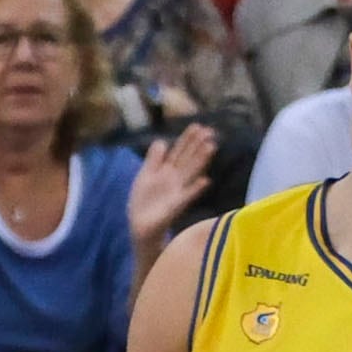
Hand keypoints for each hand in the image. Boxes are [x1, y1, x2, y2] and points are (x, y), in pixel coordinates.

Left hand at [127, 126, 217, 243]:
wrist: (139, 225)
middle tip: (210, 131)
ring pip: (191, 172)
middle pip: (189, 159)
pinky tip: (205, 181)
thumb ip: (153, 159)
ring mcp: (177, 192)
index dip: (188, 139)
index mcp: (167, 171)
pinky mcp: (176, 206)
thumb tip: (161, 141)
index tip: (198, 125)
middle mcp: (175, 179)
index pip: (180, 151)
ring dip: (201, 160)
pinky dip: (196, 189)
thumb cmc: (143, 202)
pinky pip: (187, 196)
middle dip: (198, 145)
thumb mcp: (145, 176)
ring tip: (212, 147)